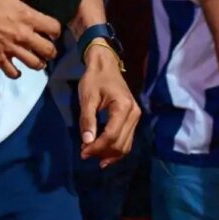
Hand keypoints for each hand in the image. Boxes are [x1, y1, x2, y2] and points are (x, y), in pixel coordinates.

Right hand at [0, 0, 60, 79]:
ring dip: (39, 63)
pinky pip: (13, 72)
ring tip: (37, 60)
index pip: (54, 28)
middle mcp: (23, 36)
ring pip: (34, 64)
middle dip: (51, 50)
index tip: (52, 31)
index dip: (56, 30)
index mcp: (27, 17)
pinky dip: (17, 73)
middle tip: (48, 48)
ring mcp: (11, 49)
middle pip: (48, 50)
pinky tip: (17, 69)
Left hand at [78, 45, 139, 166]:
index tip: (83, 152)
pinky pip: (126, 139)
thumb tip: (87, 141)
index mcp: (123, 107)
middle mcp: (134, 114)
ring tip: (92, 154)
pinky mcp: (133, 118)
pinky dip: (115, 148)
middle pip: (120, 143)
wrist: (105, 65)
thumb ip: (87, 119)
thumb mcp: (87, 97)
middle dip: (102, 152)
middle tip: (84, 153)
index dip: (97, 147)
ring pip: (126, 145)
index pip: (112, 135)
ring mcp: (136, 117)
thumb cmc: (95, 79)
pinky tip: (103, 152)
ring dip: (109, 153)